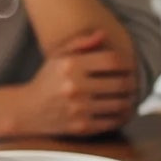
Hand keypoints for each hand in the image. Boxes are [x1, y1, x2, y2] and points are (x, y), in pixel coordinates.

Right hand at [21, 30, 136, 136]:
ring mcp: (79, 108)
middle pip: (121, 82)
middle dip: (132, 82)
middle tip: (132, 81)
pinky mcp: (82, 126)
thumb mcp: (57, 55)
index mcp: (70, 65)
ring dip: (129, 100)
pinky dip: (122, 116)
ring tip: (129, 96)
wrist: (27, 109)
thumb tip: (103, 34)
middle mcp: (75, 86)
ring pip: (121, 103)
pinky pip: (114, 121)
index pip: (112, 60)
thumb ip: (80, 42)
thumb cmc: (46, 80)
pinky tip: (121, 111)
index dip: (127, 61)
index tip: (130, 65)